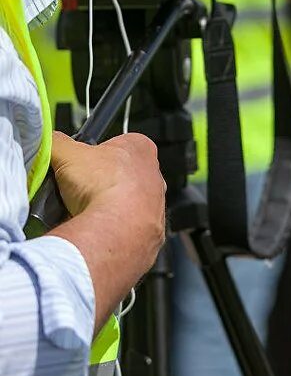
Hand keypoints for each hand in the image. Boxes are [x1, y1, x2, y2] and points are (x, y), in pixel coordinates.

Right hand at [49, 133, 166, 330]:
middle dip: (98, 183)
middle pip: (119, 176)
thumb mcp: (68, 153)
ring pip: (124, 205)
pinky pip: (126, 231)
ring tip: (82, 213)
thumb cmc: (102, 186)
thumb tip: (48, 141)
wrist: (116, 230)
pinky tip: (95, 231)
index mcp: (141, 148)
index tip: (77, 164)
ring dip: (105, 208)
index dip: (94, 153)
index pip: (116, 144)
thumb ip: (58, 142)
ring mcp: (156, 207)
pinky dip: (111, 231)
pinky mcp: (151, 234)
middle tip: (76, 191)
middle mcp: (155, 176)